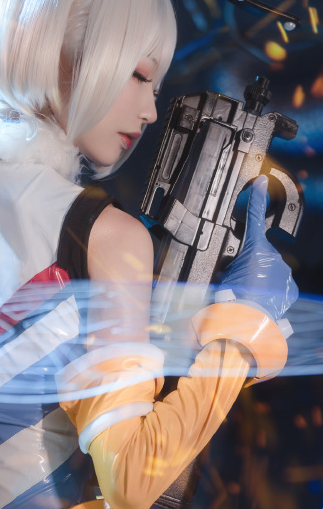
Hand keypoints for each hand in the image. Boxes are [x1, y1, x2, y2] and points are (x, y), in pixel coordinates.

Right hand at [220, 175, 297, 321]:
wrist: (245, 327)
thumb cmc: (228, 303)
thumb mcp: (218, 277)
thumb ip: (224, 264)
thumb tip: (226, 264)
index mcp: (256, 252)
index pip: (255, 218)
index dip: (256, 197)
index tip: (260, 181)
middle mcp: (274, 259)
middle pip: (260, 253)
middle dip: (250, 262)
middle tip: (236, 280)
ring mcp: (284, 274)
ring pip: (271, 269)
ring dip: (260, 277)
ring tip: (247, 295)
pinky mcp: (290, 289)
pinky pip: (280, 284)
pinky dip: (271, 289)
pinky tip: (260, 299)